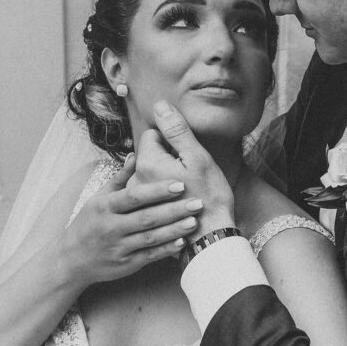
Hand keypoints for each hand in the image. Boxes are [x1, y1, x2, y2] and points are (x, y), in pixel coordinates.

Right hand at [61, 152, 202, 284]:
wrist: (71, 259)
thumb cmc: (88, 223)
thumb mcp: (98, 198)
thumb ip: (120, 177)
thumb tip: (137, 154)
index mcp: (105, 207)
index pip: (134, 196)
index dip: (157, 190)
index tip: (180, 184)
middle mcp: (111, 227)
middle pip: (146, 217)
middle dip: (173, 209)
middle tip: (198, 201)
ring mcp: (119, 247)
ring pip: (150, 237)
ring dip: (174, 229)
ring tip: (195, 220)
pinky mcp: (126, 264)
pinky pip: (149, 255)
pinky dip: (166, 249)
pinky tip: (182, 241)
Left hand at [135, 101, 235, 233]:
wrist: (210, 238)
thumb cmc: (210, 197)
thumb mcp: (198, 158)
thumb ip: (176, 131)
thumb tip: (160, 106)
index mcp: (147, 164)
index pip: (151, 136)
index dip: (170, 142)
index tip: (184, 157)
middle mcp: (136, 181)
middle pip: (148, 156)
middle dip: (165, 160)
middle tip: (187, 176)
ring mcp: (138, 200)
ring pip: (149, 175)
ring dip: (163, 178)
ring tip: (184, 191)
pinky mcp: (143, 214)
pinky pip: (149, 195)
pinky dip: (160, 196)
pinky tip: (177, 204)